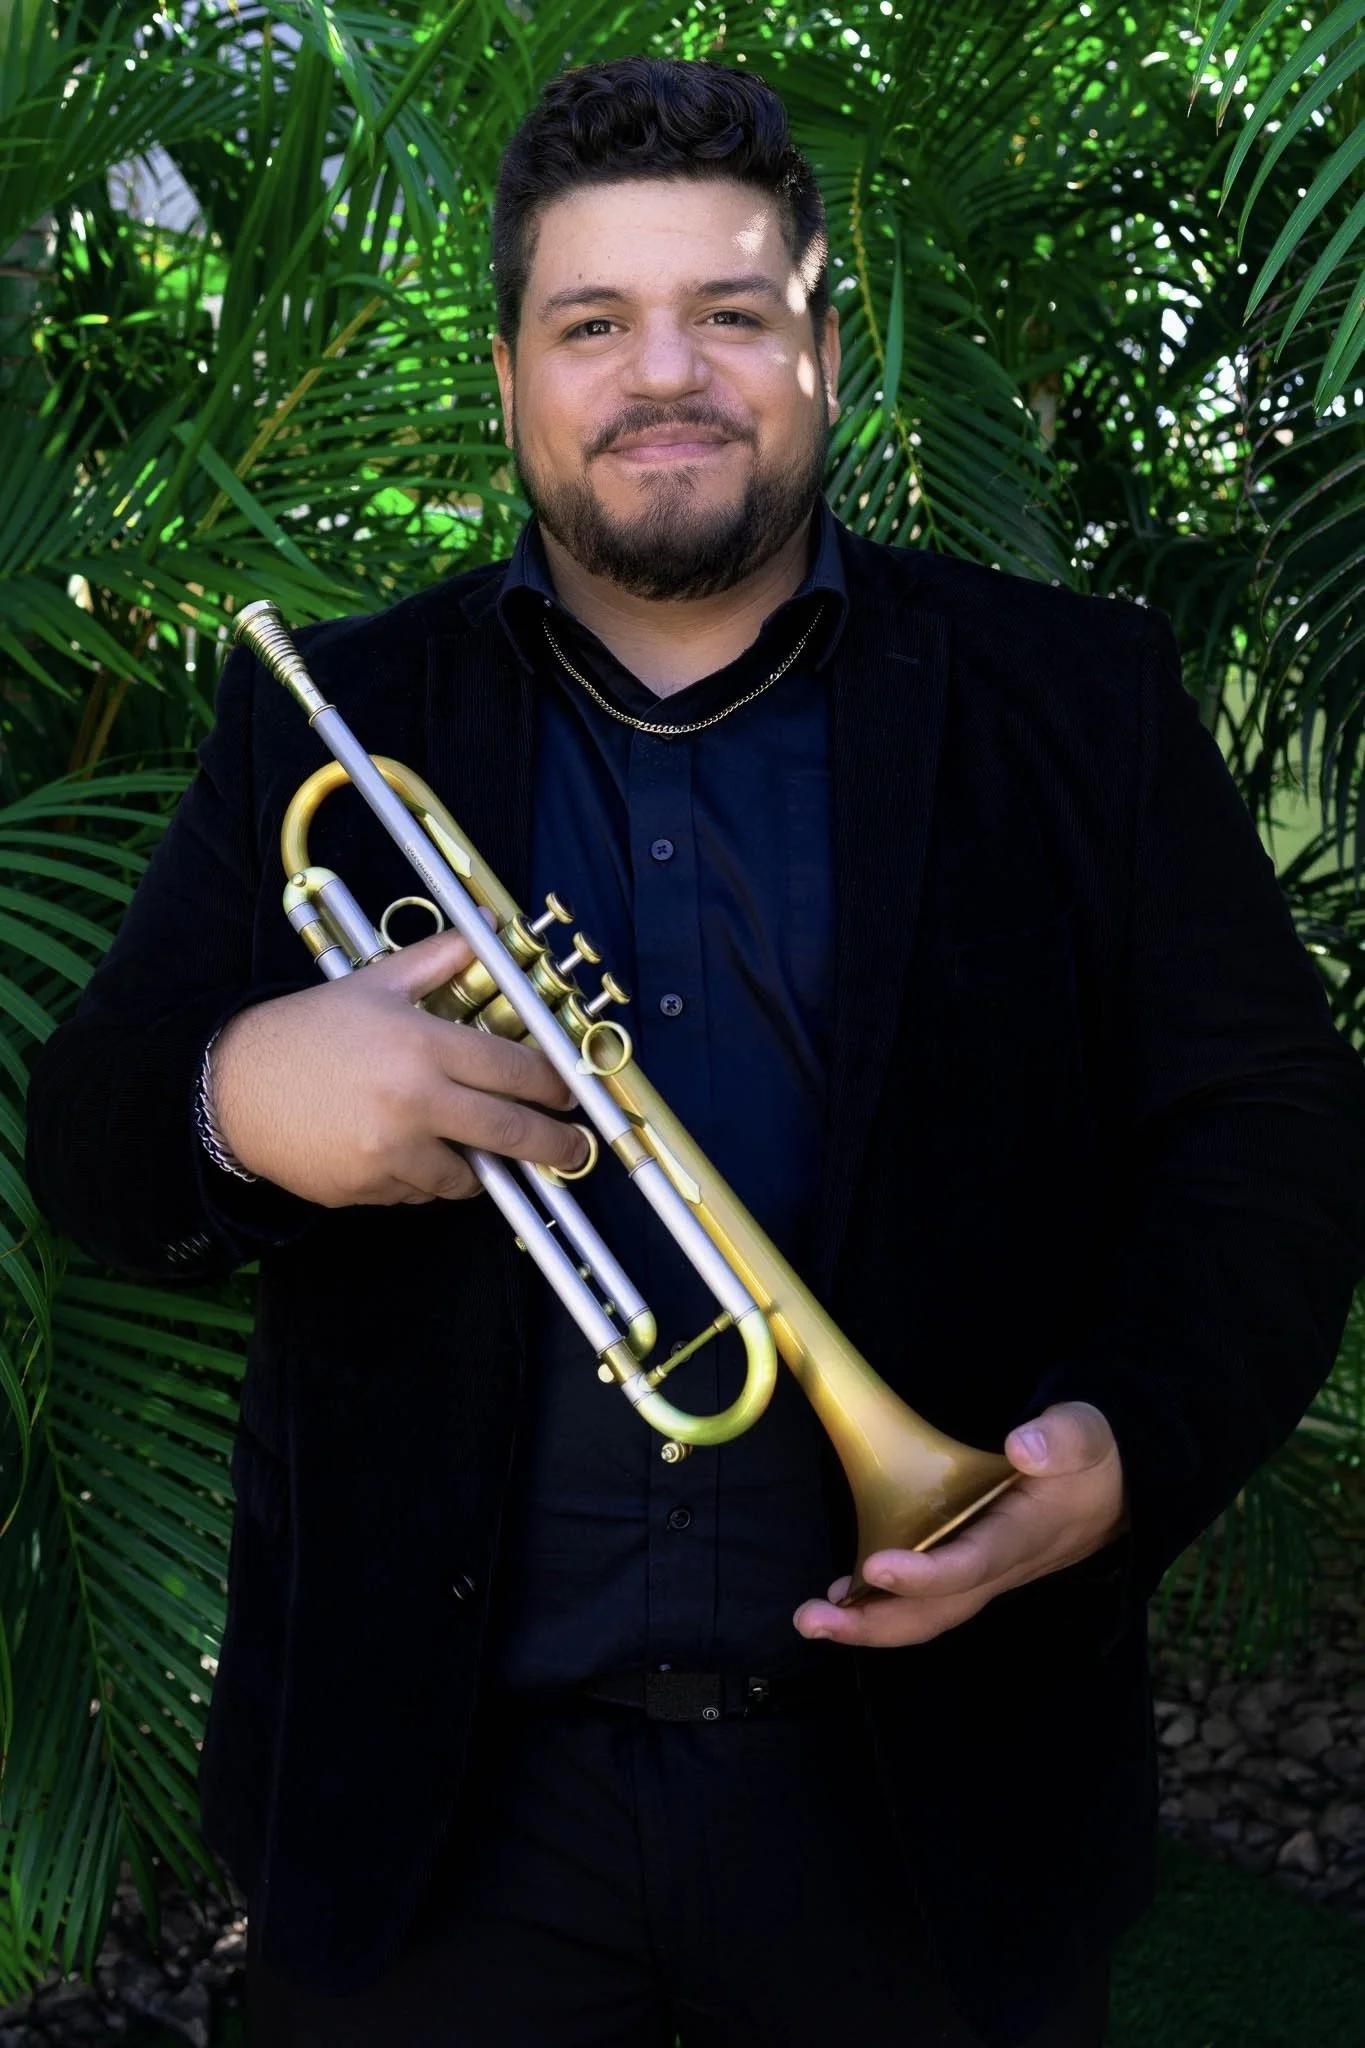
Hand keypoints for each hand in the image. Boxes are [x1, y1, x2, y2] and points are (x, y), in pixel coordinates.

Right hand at [211, 928, 588, 1205]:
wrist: (232, 1087)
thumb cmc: (307, 1031)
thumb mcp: (374, 984)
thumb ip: (438, 959)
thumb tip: (487, 929)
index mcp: (422, 1046)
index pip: (514, 1070)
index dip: (554, 1085)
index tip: (571, 1094)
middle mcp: (413, 1102)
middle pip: (511, 1133)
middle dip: (556, 1145)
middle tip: (575, 1149)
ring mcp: (390, 1152)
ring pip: (468, 1175)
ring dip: (482, 1166)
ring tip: (481, 1150)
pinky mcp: (369, 1188)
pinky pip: (421, 1193)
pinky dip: (428, 1179)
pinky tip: (415, 1153)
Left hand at [793, 1400, 1127, 1648]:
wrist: (1113, 1493)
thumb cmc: (1091, 1461)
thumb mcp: (1087, 1436)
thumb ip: (1062, 1438)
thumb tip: (1023, 1445)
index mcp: (1024, 1535)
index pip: (971, 1565)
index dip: (925, 1575)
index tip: (876, 1567)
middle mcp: (998, 1568)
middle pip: (936, 1612)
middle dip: (875, 1624)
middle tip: (813, 1620)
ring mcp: (982, 1575)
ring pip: (925, 1614)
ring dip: (868, 1623)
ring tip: (813, 1618)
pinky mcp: (968, 1569)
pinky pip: (923, 1600)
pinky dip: (881, 1606)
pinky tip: (841, 1598)